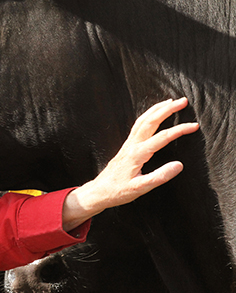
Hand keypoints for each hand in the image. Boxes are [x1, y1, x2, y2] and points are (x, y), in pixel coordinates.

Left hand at [62, 97, 198, 231]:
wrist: (100, 191)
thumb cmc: (119, 191)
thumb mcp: (141, 188)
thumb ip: (159, 176)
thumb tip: (179, 165)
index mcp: (137, 154)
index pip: (162, 137)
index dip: (179, 130)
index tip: (194, 126)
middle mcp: (132, 145)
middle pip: (150, 121)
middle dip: (168, 109)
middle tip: (183, 101)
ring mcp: (128, 144)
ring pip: (142, 120)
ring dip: (157, 109)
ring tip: (171, 102)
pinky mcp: (126, 146)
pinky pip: (138, 125)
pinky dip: (148, 116)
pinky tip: (153, 114)